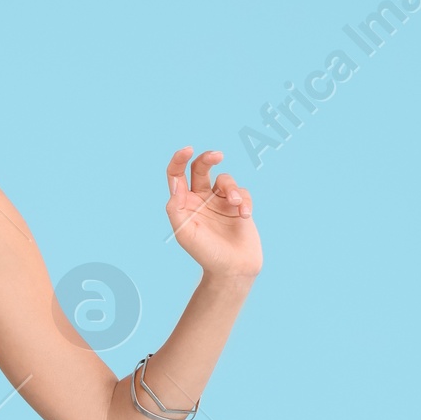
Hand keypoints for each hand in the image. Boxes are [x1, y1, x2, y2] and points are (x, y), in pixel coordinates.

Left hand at [164, 148, 262, 282]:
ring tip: (237, 204)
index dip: (179, 159)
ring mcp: (220, 202)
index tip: (187, 150)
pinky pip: (243, 193)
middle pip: (200, 168)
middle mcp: (200, 199)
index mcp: (183, 203)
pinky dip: (245, 201)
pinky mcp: (239, 206)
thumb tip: (175, 184)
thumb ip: (176, 208)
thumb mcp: (184, 232)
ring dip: (232, 188)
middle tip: (217, 155)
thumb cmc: (205, 253)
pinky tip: (245, 215)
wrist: (232, 269)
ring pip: (225, 179)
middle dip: (208, 158)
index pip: (176, 175)